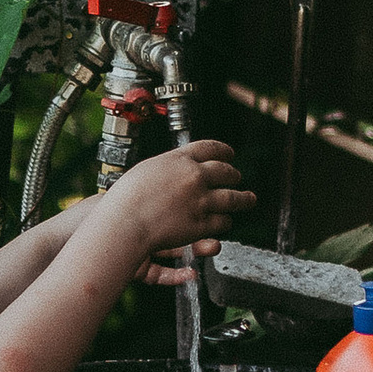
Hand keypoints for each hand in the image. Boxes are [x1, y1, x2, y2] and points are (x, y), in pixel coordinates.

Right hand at [121, 137, 252, 285]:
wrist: (125, 221)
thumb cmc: (126, 198)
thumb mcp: (146, 170)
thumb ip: (166, 168)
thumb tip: (176, 167)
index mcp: (180, 159)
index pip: (209, 148)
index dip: (223, 151)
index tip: (229, 154)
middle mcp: (194, 176)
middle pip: (225, 172)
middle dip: (234, 175)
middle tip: (236, 177)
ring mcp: (200, 200)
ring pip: (232, 198)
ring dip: (243, 199)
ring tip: (248, 199)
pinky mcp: (201, 223)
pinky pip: (222, 221)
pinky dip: (225, 221)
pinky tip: (225, 222)